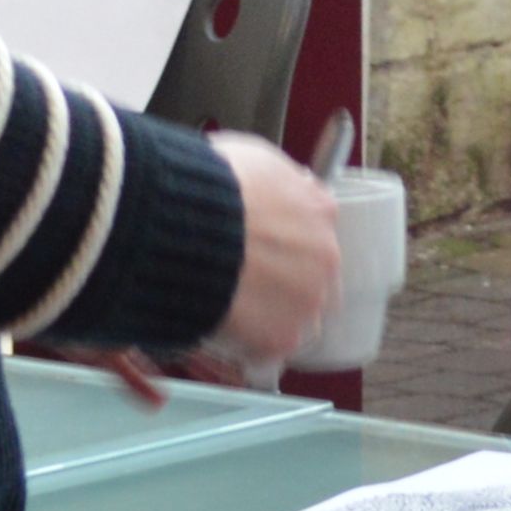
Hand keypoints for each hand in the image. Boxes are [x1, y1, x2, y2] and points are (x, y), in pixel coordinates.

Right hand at [131, 135, 340, 392]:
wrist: (185, 224)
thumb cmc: (209, 186)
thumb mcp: (252, 158)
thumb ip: (275, 180)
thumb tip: (278, 184)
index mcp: (319, 210)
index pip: (316, 235)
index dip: (288, 246)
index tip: (266, 252)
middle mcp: (325, 256)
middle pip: (312, 280)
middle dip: (282, 285)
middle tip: (241, 285)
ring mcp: (307, 300)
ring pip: (294, 319)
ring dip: (267, 318)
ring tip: (226, 310)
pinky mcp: (281, 337)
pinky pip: (267, 351)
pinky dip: (246, 346)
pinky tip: (219, 329)